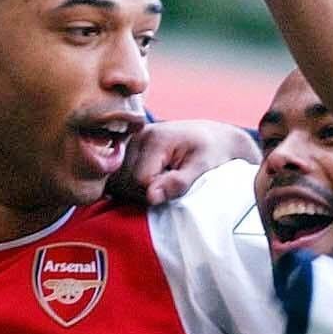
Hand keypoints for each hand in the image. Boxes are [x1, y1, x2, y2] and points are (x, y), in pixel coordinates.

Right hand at [108, 119, 258, 205]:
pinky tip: (151, 181)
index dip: (156, 193)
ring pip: (118, 180)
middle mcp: (137, 136)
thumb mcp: (202, 167)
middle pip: (125, 180)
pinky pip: (118, 175)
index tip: (176, 190)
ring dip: (137, 190)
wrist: (214, 136)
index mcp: (154, 137)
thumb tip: (151, 197)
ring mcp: (130, 141)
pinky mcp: (128, 147)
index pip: (140, 180)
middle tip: (171, 187)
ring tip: (163, 182)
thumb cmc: (212, 151)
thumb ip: (178, 183)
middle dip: (145, 193)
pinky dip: (132, 184)